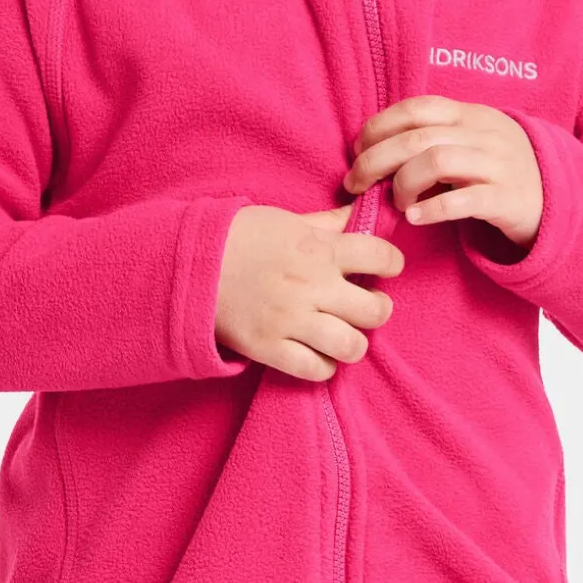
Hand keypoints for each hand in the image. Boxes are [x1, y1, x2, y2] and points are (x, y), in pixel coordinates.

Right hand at [215, 203, 404, 381]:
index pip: (381, 257)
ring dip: (354, 342)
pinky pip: (315, 370)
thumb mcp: (286, 220)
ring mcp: (291, 320)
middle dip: (378, 309)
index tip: (385, 267)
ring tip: (344, 334)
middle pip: (376, 310)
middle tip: (366, 306)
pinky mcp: (269, 348)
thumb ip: (326, 223)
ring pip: (351, 346)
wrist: (190, 264)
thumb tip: (358, 212)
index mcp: (319, 249)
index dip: (392, 263)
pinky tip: (318, 354)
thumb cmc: (240, 236)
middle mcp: (312, 286)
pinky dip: (324, 366)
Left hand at [343, 95, 542, 248]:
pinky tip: (415, 217)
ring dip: (404, 183)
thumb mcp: (469, 141)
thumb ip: (430, 138)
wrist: (556, 197)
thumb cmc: (496, 169)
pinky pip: (465, 200)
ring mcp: (499, 165)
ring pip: (438, 161)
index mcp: (469, 115)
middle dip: (376, 160)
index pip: (416, 108)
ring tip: (395, 202)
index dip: (379, 127)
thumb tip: (371, 150)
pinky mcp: (508, 199)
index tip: (357, 151)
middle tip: (356, 183)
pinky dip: (433, 208)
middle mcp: (483, 134)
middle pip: (417, 137)